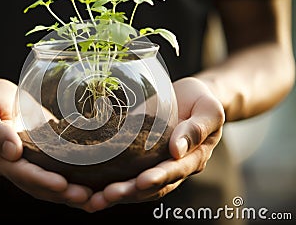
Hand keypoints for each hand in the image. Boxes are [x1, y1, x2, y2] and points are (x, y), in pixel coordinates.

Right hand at [0, 79, 91, 205]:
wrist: (0, 98)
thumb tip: (11, 151)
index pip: (21, 173)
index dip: (41, 180)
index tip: (61, 184)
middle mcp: (17, 167)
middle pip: (39, 186)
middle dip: (62, 193)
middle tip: (85, 196)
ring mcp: (33, 164)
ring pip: (51, 186)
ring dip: (71, 194)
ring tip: (94, 197)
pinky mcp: (47, 158)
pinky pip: (61, 173)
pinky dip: (76, 182)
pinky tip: (95, 186)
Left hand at [82, 77, 224, 211]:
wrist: (189, 98)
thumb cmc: (201, 101)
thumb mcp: (208, 110)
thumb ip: (198, 128)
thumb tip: (177, 150)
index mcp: (192, 158)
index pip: (175, 171)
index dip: (159, 178)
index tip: (142, 181)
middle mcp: (172, 167)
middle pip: (151, 187)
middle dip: (130, 192)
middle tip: (108, 195)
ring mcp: (154, 165)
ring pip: (135, 187)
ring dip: (116, 194)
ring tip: (93, 200)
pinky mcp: (138, 158)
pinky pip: (125, 174)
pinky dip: (108, 183)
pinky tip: (89, 189)